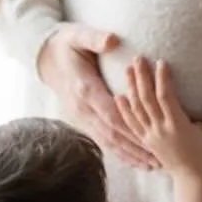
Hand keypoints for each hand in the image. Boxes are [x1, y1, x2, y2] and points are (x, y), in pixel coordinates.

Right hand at [36, 23, 157, 169]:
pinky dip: (119, 151)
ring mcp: (81, 116)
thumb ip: (95, 38)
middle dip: (135, 148)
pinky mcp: (83, 119)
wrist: (44, 55)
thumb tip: (112, 39)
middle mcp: (82, 107)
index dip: (131, 128)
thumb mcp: (78, 35)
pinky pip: (102, 139)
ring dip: (129, 154)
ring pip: (107, 141)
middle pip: (112, 134)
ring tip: (151, 166)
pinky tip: (133, 159)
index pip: (111, 113)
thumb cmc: (66, 42)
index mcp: (85, 88)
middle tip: (158, 160)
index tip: (150, 138)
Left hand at [118, 56, 201, 180]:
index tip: (161, 62)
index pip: (166, 98)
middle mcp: (160, 130)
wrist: (192, 178)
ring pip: (136, 109)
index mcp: (177, 126)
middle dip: (142, 77)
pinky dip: (124, 110)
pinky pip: (131, 124)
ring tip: (128, 69)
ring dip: (131, 88)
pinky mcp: (146, 141)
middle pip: (146, 100)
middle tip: (139, 58)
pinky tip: (119, 96)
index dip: (162, 79)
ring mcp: (150, 136)